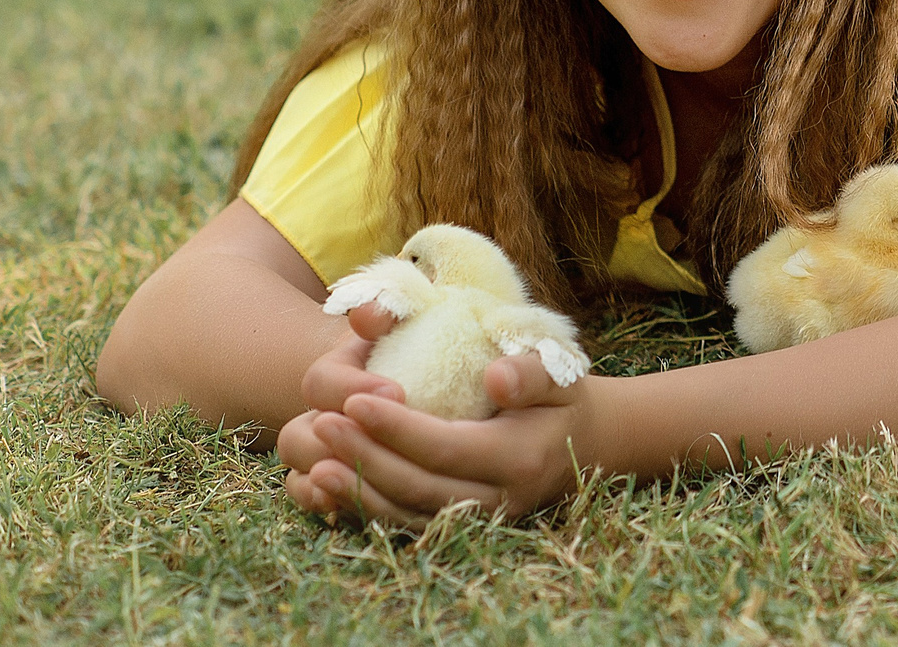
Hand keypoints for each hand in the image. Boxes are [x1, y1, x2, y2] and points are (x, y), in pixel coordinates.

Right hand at [278, 303, 404, 510]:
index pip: (322, 383)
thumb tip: (370, 314)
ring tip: (365, 475)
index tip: (398, 392)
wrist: (419, 386)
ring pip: (301, 473)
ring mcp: (319, 457)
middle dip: (336, 441)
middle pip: (298, 437)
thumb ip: (386, 310)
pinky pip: (315, 501)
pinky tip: (354, 504)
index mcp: (331, 377)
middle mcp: (315, 419)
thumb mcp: (405, 324)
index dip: (353, 389)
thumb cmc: (412, 351)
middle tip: (382, 439)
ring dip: (328, 477)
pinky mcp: (335, 486)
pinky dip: (327, 503)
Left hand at [285, 315, 597, 526]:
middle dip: (365, 457)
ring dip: (356, 491)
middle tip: (324, 424)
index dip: (396, 428)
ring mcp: (477, 521)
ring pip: (405, 514)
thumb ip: (532, 371)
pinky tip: (328, 488)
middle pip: (417, 486)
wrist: (581, 443)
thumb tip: (495, 377)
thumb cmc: (560, 397)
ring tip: (316, 462)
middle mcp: (497, 499)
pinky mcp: (459, 526)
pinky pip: (402, 525)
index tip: (354, 400)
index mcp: (519, 458)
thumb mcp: (561, 373)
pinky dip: (362, 510)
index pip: (446, 447)